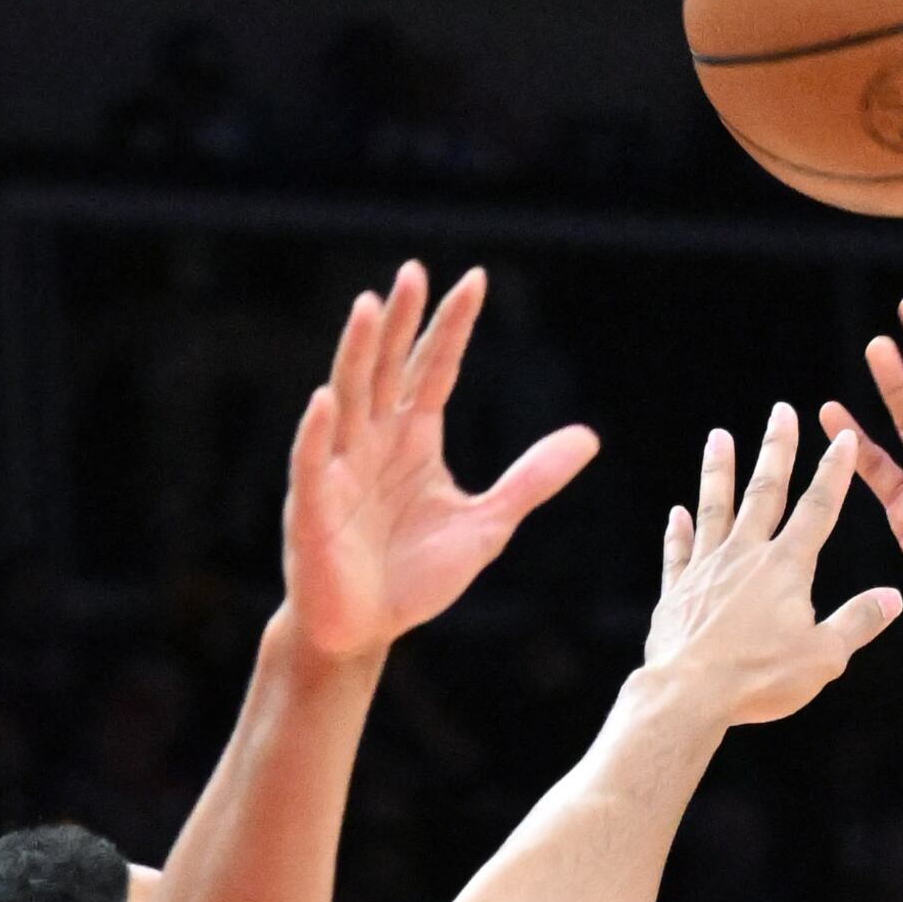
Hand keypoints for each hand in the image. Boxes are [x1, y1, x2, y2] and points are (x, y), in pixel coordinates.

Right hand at [282, 260, 596, 663]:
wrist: (364, 630)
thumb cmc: (415, 577)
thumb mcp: (488, 525)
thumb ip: (531, 480)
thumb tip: (589, 438)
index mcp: (414, 436)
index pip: (435, 368)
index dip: (453, 327)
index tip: (475, 281)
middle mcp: (374, 439)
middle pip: (388, 367)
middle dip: (401, 322)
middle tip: (415, 271)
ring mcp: (340, 468)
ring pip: (349, 397)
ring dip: (358, 353)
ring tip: (370, 306)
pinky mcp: (314, 506)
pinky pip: (314, 462)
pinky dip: (318, 432)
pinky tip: (325, 400)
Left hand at [637, 404, 901, 726]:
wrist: (688, 694)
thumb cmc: (758, 678)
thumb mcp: (824, 656)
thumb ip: (858, 621)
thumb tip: (892, 597)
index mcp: (786, 566)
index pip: (818, 508)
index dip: (833, 471)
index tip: (841, 437)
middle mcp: (745, 556)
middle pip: (764, 492)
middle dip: (776, 449)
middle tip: (780, 411)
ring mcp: (706, 570)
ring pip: (715, 509)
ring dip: (719, 471)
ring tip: (719, 437)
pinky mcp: (677, 593)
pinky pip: (679, 553)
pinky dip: (679, 532)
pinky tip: (678, 513)